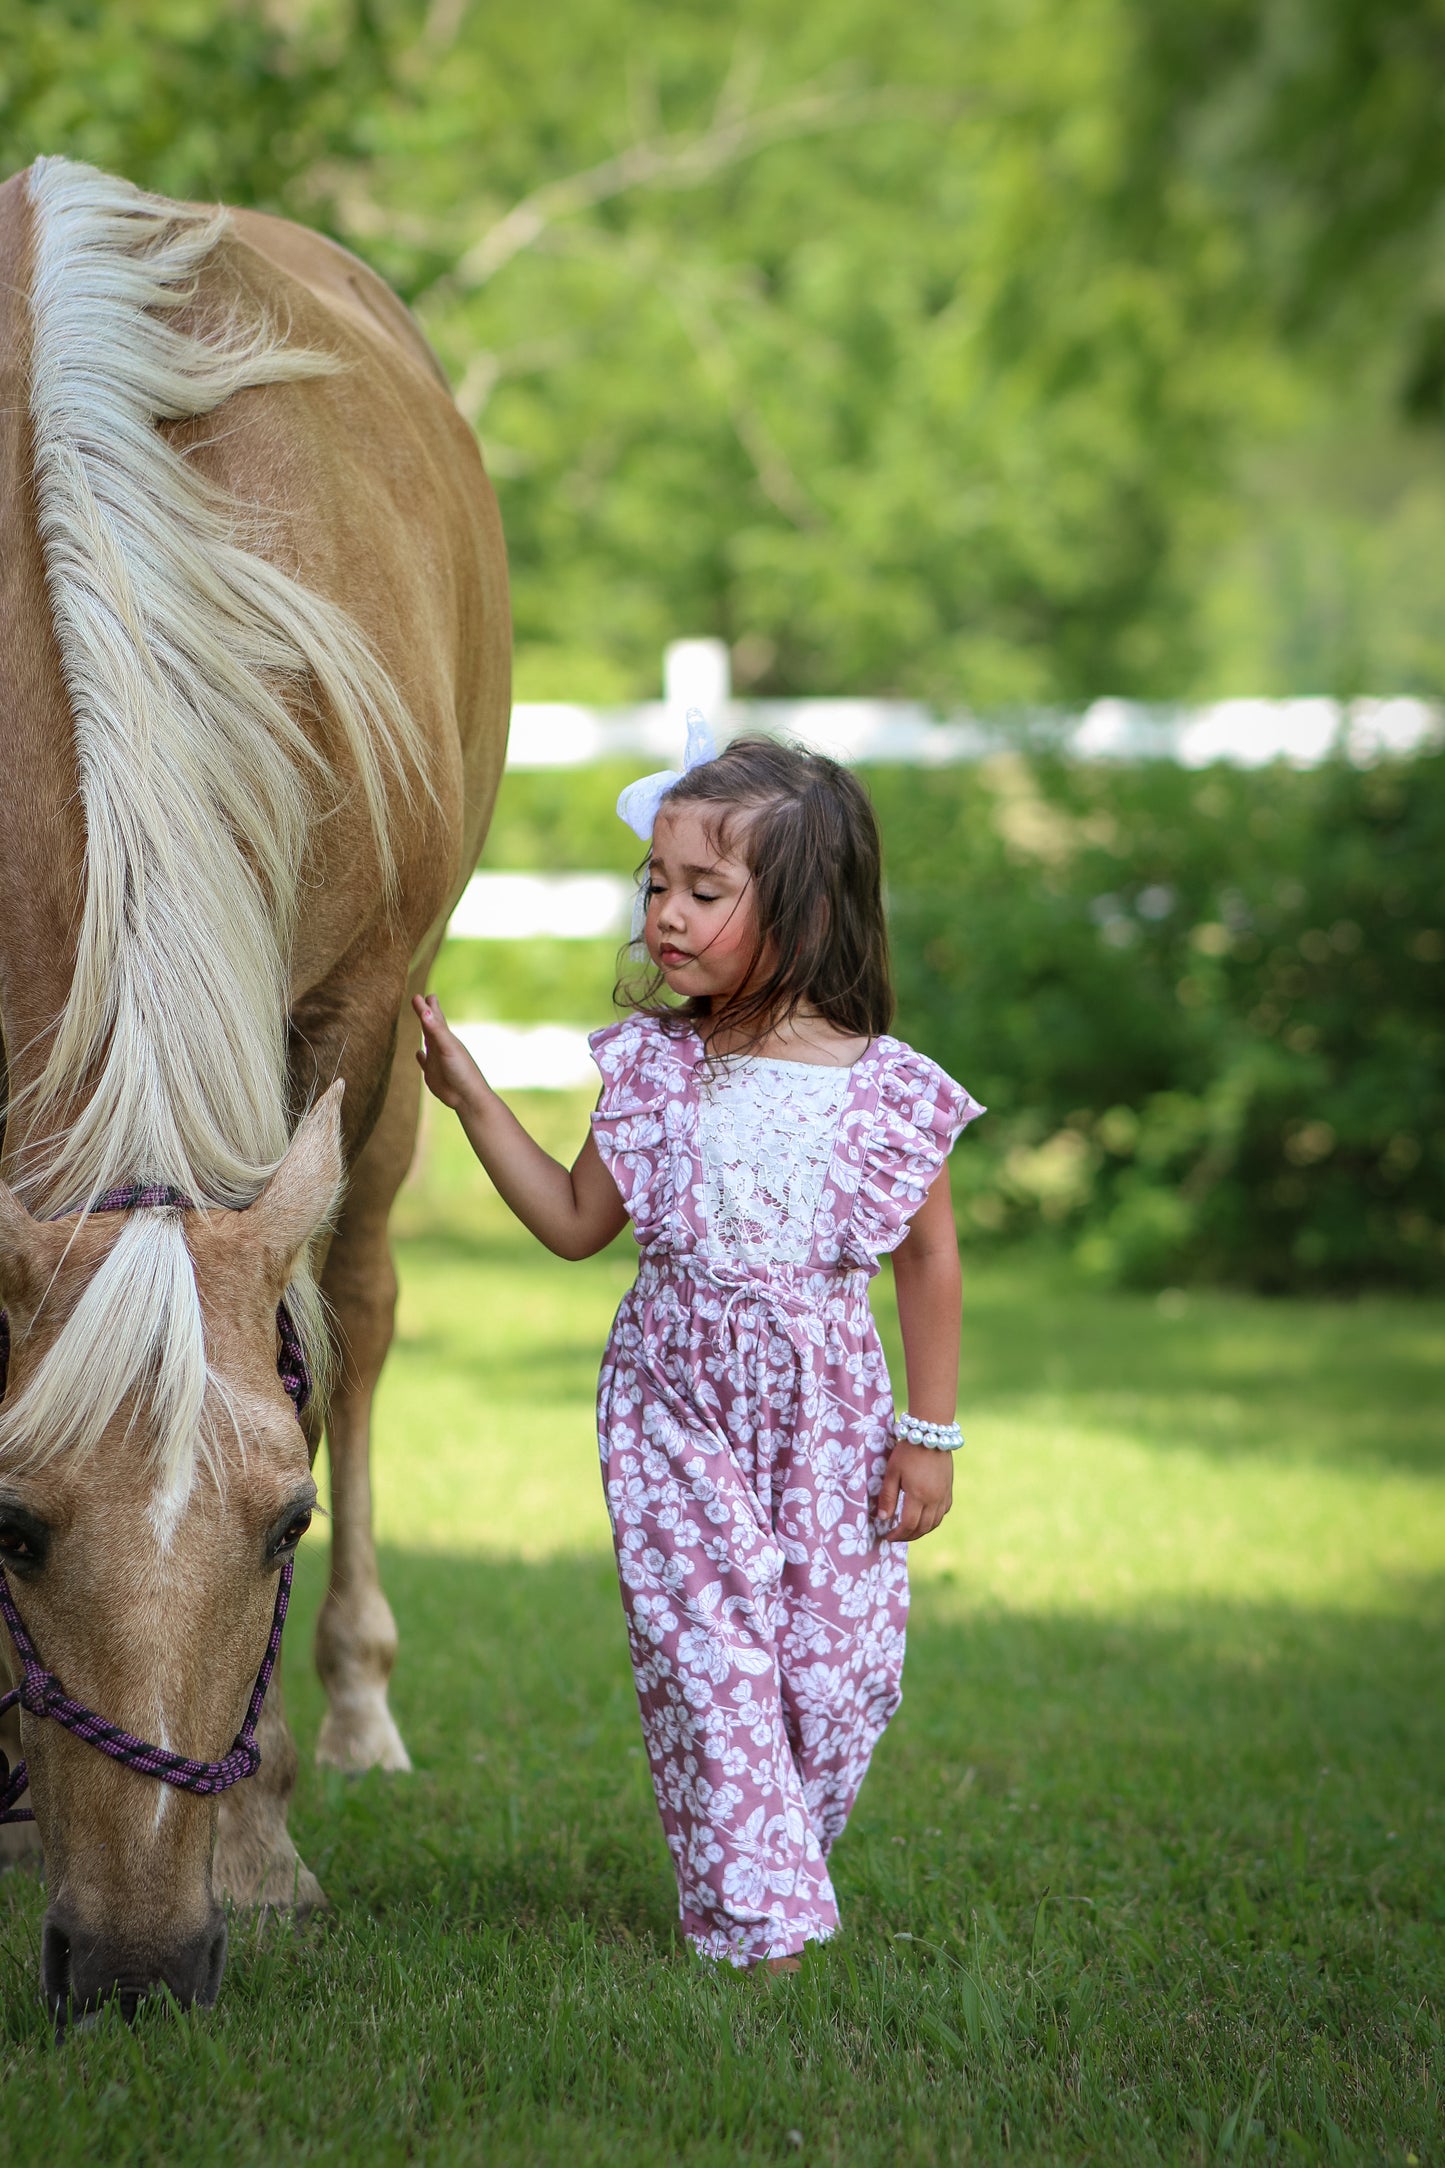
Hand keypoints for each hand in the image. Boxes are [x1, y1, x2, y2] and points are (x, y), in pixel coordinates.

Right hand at [412, 993, 487, 1110]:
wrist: (467, 1097)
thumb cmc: (461, 1071)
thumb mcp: (447, 1047)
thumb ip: (436, 1030)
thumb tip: (425, 1010)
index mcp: (444, 1038)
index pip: (434, 1017)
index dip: (426, 1005)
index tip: (419, 995)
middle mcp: (440, 1046)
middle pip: (431, 1025)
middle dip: (426, 1012)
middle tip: (421, 998)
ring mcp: (436, 1059)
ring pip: (428, 1041)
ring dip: (425, 1031)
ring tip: (422, 1022)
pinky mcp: (432, 1074)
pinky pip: (424, 1062)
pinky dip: (421, 1056)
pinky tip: (419, 1053)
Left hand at [877, 1438, 953, 1542]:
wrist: (931, 1433)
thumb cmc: (907, 1451)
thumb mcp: (892, 1472)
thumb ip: (887, 1496)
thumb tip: (883, 1518)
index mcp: (919, 1495)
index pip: (908, 1525)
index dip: (898, 1535)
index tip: (887, 1537)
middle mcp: (934, 1499)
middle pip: (923, 1528)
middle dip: (908, 1536)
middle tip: (896, 1537)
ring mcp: (944, 1495)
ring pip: (935, 1523)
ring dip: (921, 1531)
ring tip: (908, 1531)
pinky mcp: (948, 1490)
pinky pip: (943, 1513)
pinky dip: (933, 1521)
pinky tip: (924, 1519)